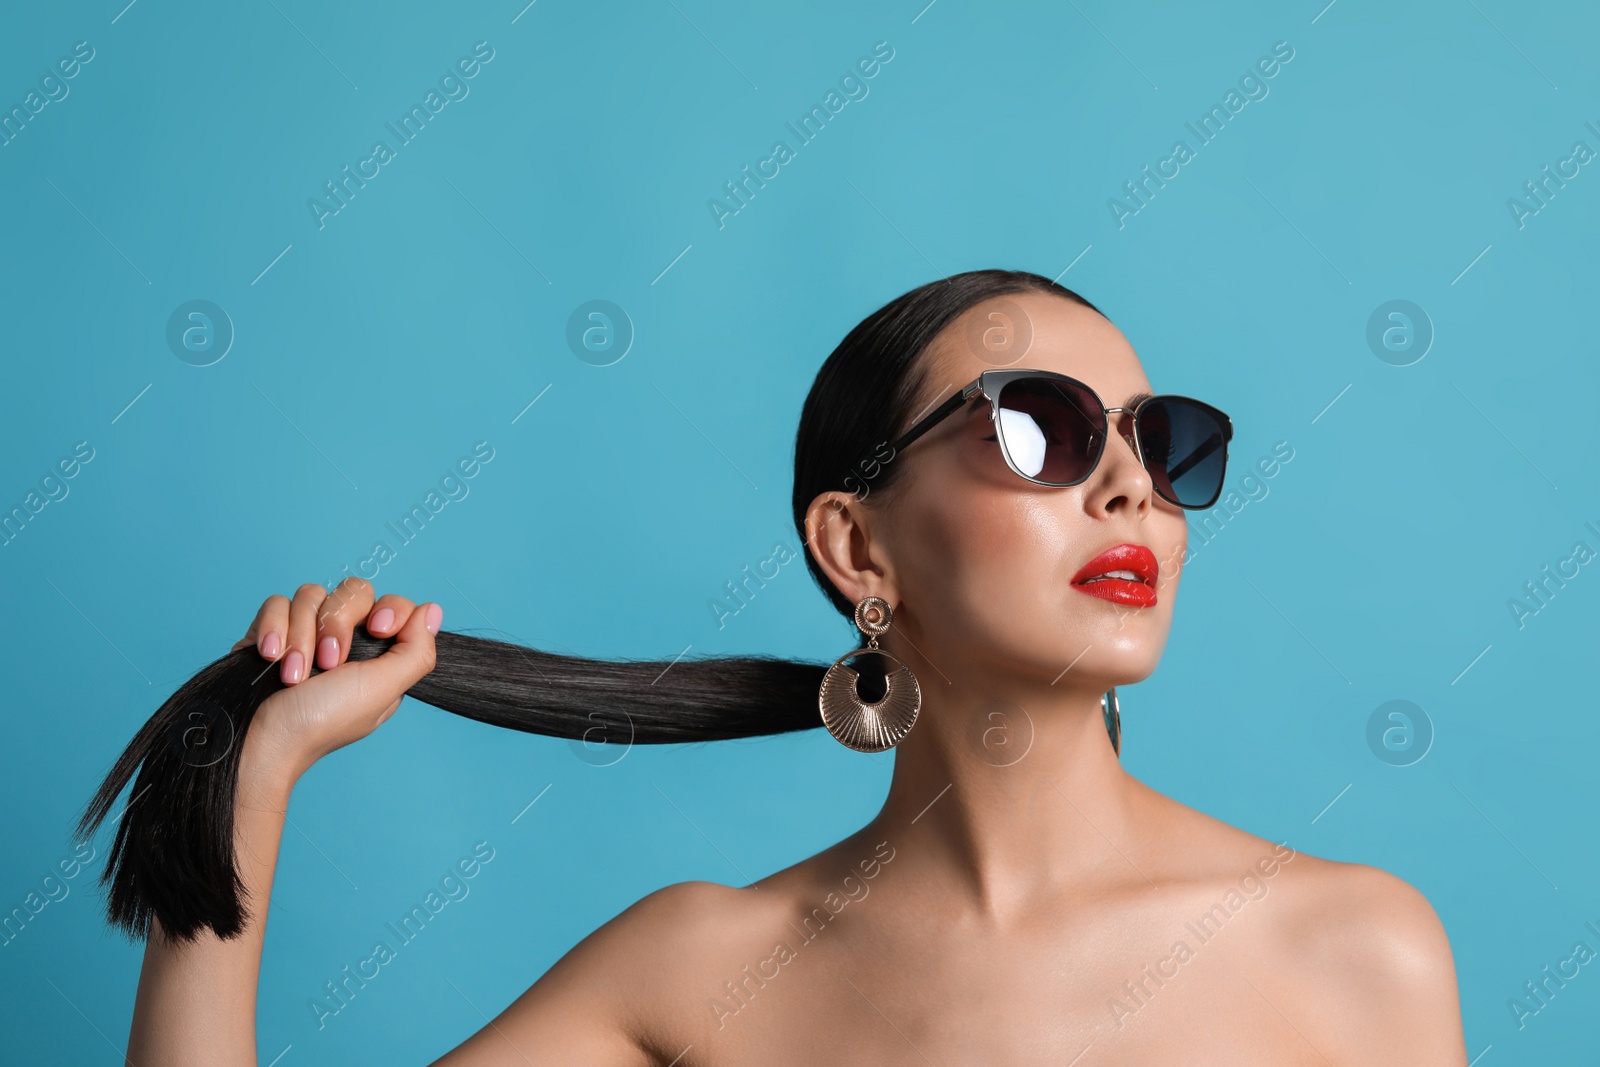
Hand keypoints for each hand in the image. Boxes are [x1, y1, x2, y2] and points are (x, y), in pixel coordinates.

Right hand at [231, 578, 441, 781]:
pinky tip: (270, 656)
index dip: (388, 609)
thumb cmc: (323, 722)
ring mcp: (305, 633)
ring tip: (293, 674)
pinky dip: (273, 628)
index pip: (392, 603)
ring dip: (301, 636)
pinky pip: (276, 603)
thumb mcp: (382, 689)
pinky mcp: (271, 631)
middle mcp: (344, 639)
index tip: (378, 629)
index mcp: (377, 654)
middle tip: (329, 663)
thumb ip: (416, 651)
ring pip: (311, 594)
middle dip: (336, 625)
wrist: (262, 740)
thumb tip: (432, 610)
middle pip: (352, 591)